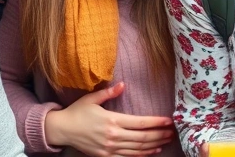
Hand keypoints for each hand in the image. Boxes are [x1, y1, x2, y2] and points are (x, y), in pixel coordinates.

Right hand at [45, 81, 174, 156]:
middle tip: (172, 132)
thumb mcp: (92, 99)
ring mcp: (110, 148)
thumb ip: (109, 93)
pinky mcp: (106, 156)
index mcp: (112, 120)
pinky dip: (141, 155)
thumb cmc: (77, 112)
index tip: (168, 121)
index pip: (140, 123)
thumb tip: (123, 84)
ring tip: (166, 141)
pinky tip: (152, 152)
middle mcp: (113, 136)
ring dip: (154, 145)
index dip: (156, 122)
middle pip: (142, 137)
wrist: (62, 130)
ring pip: (137, 149)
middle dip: (159, 135)